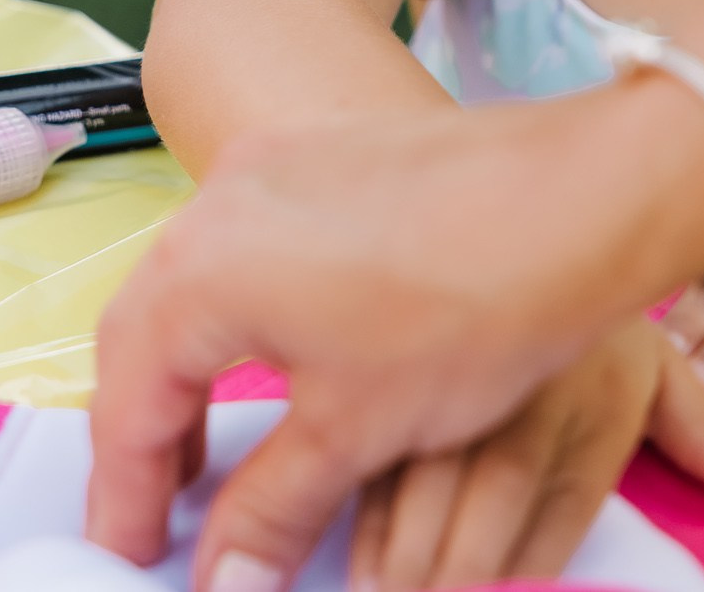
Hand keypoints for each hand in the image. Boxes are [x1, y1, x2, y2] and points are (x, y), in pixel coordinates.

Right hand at [85, 72, 703, 591]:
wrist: (576, 199)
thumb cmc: (467, 307)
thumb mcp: (355, 431)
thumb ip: (271, 510)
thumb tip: (224, 578)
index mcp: (198, 274)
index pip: (128, 405)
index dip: (127, 496)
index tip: (136, 553)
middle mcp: (215, 204)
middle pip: (141, 335)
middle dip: (146, 432)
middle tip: (162, 513)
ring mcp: (267, 168)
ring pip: (191, 284)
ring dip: (189, 370)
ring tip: (213, 450)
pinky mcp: (318, 154)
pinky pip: (243, 243)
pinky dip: (237, 314)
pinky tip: (278, 356)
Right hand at [348, 318, 703, 591]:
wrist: (537, 202)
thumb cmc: (596, 317)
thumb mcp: (661, 369)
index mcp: (587, 416)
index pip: (548, 535)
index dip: (520, 585)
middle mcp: (518, 412)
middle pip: (471, 534)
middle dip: (445, 587)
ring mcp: (448, 392)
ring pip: (410, 504)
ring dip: (393, 564)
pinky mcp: (392, 373)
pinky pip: (367, 459)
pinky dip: (359, 517)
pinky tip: (351, 557)